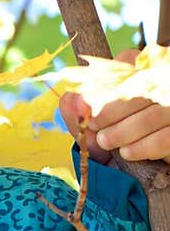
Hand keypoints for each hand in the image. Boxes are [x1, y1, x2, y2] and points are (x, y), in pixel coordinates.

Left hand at [59, 47, 169, 164]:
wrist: (137, 168)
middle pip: (140, 88)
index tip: (88, 105)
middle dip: (110, 111)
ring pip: (152, 114)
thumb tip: (71, 101)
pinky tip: (127, 152)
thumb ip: (78, 110)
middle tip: (94, 127)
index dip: (104, 83)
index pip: (126, 62)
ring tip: (106, 141)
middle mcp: (162, 83)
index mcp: (142, 70)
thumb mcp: (93, 123)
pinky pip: (164, 138)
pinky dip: (142, 147)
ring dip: (122, 131)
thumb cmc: (115, 137)